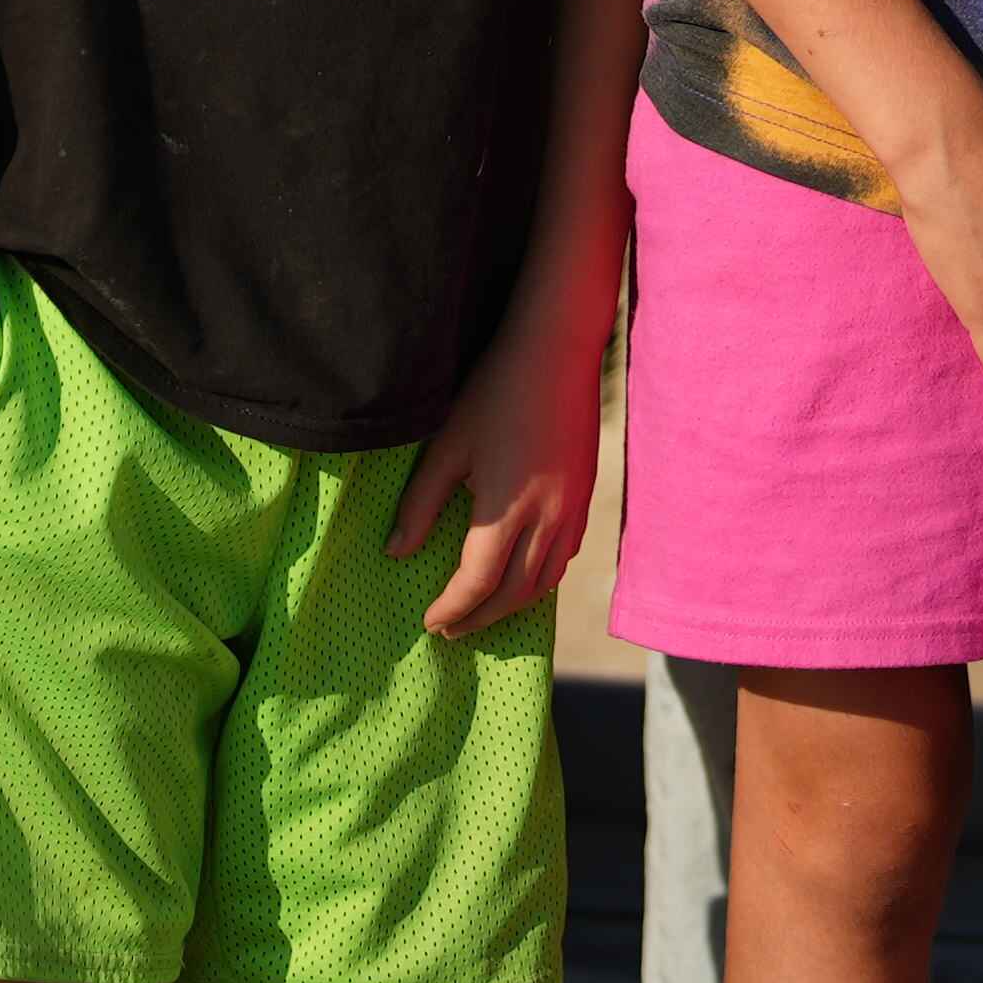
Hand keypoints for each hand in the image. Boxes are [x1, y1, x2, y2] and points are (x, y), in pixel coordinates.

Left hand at [390, 275, 617, 633]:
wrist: (558, 353)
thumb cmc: (495, 394)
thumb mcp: (448, 447)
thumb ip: (421, 505)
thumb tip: (397, 553)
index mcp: (507, 510)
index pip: (477, 582)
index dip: (451, 608)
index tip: (430, 622)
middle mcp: (546, 519)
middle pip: (514, 593)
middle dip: (481, 617)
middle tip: (451, 629)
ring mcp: (572, 509)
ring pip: (546, 580)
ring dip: (513, 604)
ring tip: (485, 610)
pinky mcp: (585, 495)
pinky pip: (566, 556)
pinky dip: (542, 578)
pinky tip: (525, 573)